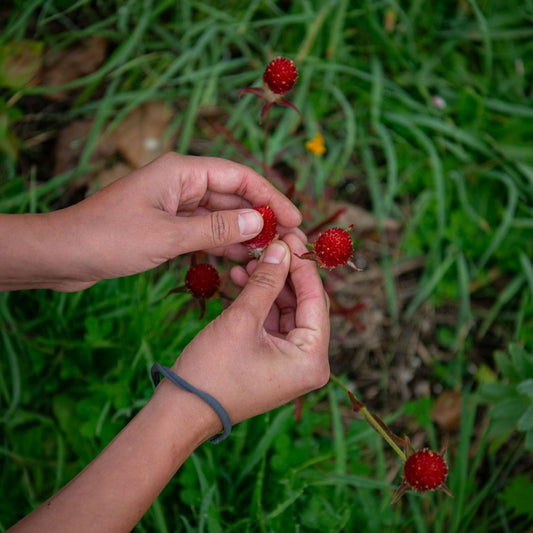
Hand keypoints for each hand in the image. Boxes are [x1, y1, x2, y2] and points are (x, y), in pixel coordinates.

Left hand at [2, 152, 302, 291]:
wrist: (64, 255)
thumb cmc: (109, 238)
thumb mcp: (167, 236)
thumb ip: (215, 230)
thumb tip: (258, 224)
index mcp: (182, 172)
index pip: (239, 177)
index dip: (270, 196)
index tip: (294, 219)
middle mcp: (182, 184)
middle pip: (233, 197)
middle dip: (261, 219)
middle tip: (288, 243)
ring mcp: (175, 206)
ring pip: (220, 217)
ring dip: (244, 235)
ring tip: (271, 255)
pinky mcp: (167, 226)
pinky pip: (204, 233)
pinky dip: (222, 245)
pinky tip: (242, 260)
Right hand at [165, 233, 329, 427]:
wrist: (181, 411)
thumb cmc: (212, 371)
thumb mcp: (242, 320)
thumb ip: (266, 281)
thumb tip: (282, 248)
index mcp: (312, 360)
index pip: (316, 300)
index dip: (301, 266)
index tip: (289, 237)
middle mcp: (308, 363)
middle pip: (303, 304)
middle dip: (284, 274)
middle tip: (270, 244)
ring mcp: (290, 363)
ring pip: (286, 311)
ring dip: (268, 285)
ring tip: (249, 260)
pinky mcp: (272, 360)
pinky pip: (272, 323)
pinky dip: (259, 302)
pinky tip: (242, 278)